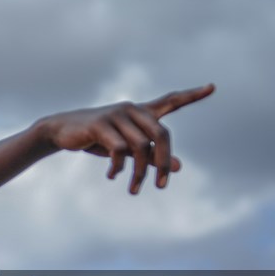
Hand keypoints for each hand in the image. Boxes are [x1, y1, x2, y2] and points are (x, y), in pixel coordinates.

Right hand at [40, 83, 214, 193]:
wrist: (62, 131)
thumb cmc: (98, 138)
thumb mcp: (127, 148)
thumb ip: (152, 154)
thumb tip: (179, 167)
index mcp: (141, 112)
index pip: (171, 101)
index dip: (192, 95)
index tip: (212, 87)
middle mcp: (132, 109)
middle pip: (162, 134)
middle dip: (164, 162)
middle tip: (161, 186)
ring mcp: (117, 115)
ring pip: (141, 146)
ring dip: (140, 172)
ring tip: (133, 188)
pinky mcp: (101, 124)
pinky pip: (119, 149)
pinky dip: (119, 167)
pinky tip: (113, 176)